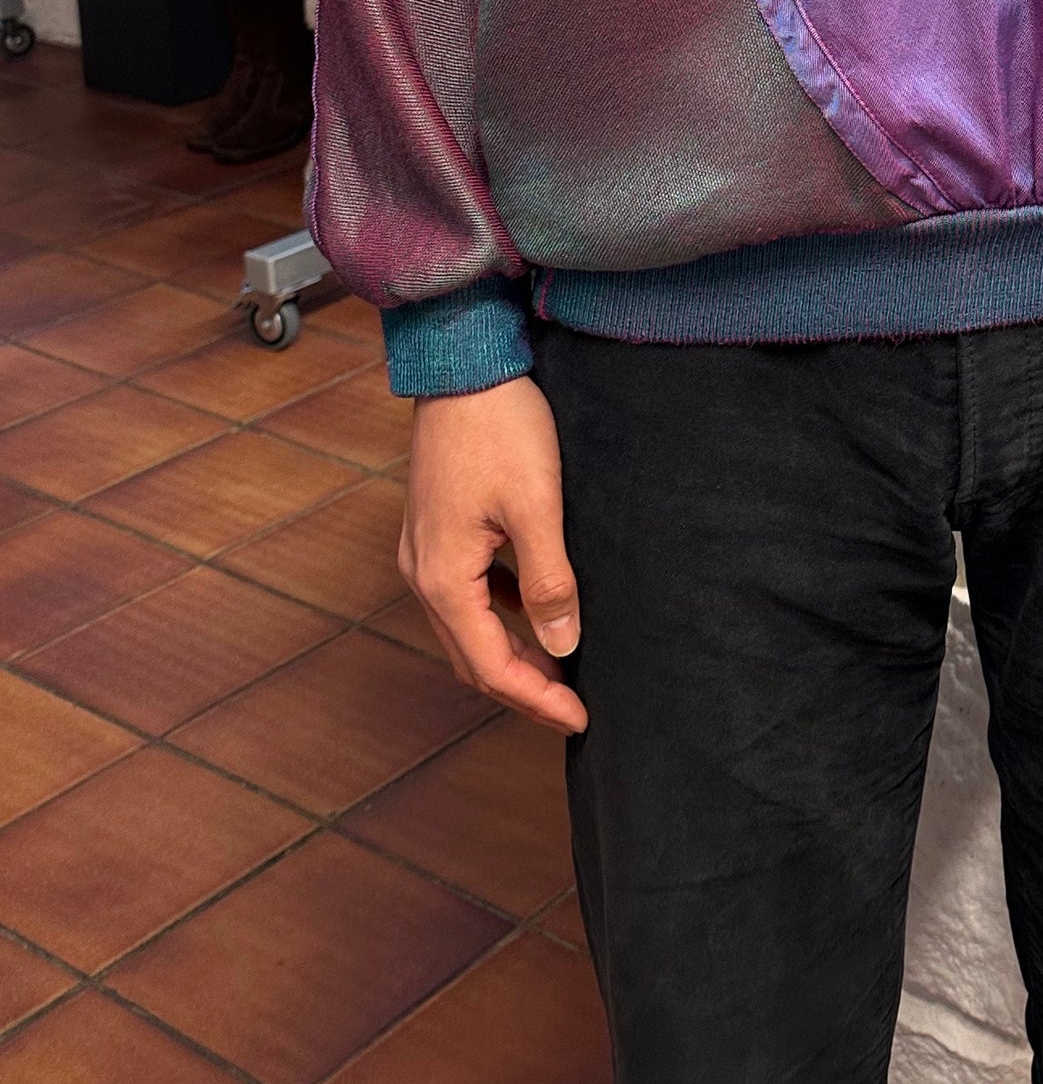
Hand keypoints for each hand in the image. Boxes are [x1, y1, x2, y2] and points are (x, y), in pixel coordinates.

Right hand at [400, 375, 587, 733]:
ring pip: (467, 627)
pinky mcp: (435, 528)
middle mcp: (422, 574)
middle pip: (472, 657)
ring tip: (560, 665)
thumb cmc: (501, 427)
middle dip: (523, 687)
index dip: (536, 700)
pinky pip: (466, 593)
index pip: (491, 667)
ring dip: (510, 652)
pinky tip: (534, 605)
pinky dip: (499, 614)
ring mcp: (423, 551)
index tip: (580, 719)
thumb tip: (563, 645)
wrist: (464, 363)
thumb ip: (550, 580)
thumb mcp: (538, 506)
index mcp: (444, 579)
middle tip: (574, 705)